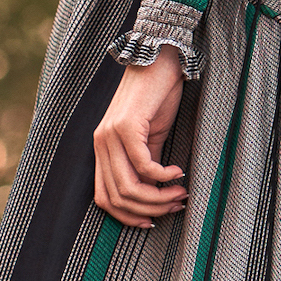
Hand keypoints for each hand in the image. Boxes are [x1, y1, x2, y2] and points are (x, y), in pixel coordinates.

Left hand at [93, 48, 186, 226]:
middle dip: (150, 210)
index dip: (128, 217)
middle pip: (118, 198)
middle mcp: (100, 144)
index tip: (154, 221)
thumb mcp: (150, 137)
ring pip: (129, 186)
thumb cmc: (157, 97)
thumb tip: (156, 193)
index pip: (104, 199)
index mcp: (102, 149)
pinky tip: (179, 172)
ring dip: (158, 197)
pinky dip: (163, 176)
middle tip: (176, 205)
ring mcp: (110, 135)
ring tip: (180, 193)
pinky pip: (144, 165)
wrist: (160, 59)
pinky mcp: (126, 126)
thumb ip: (146, 164)